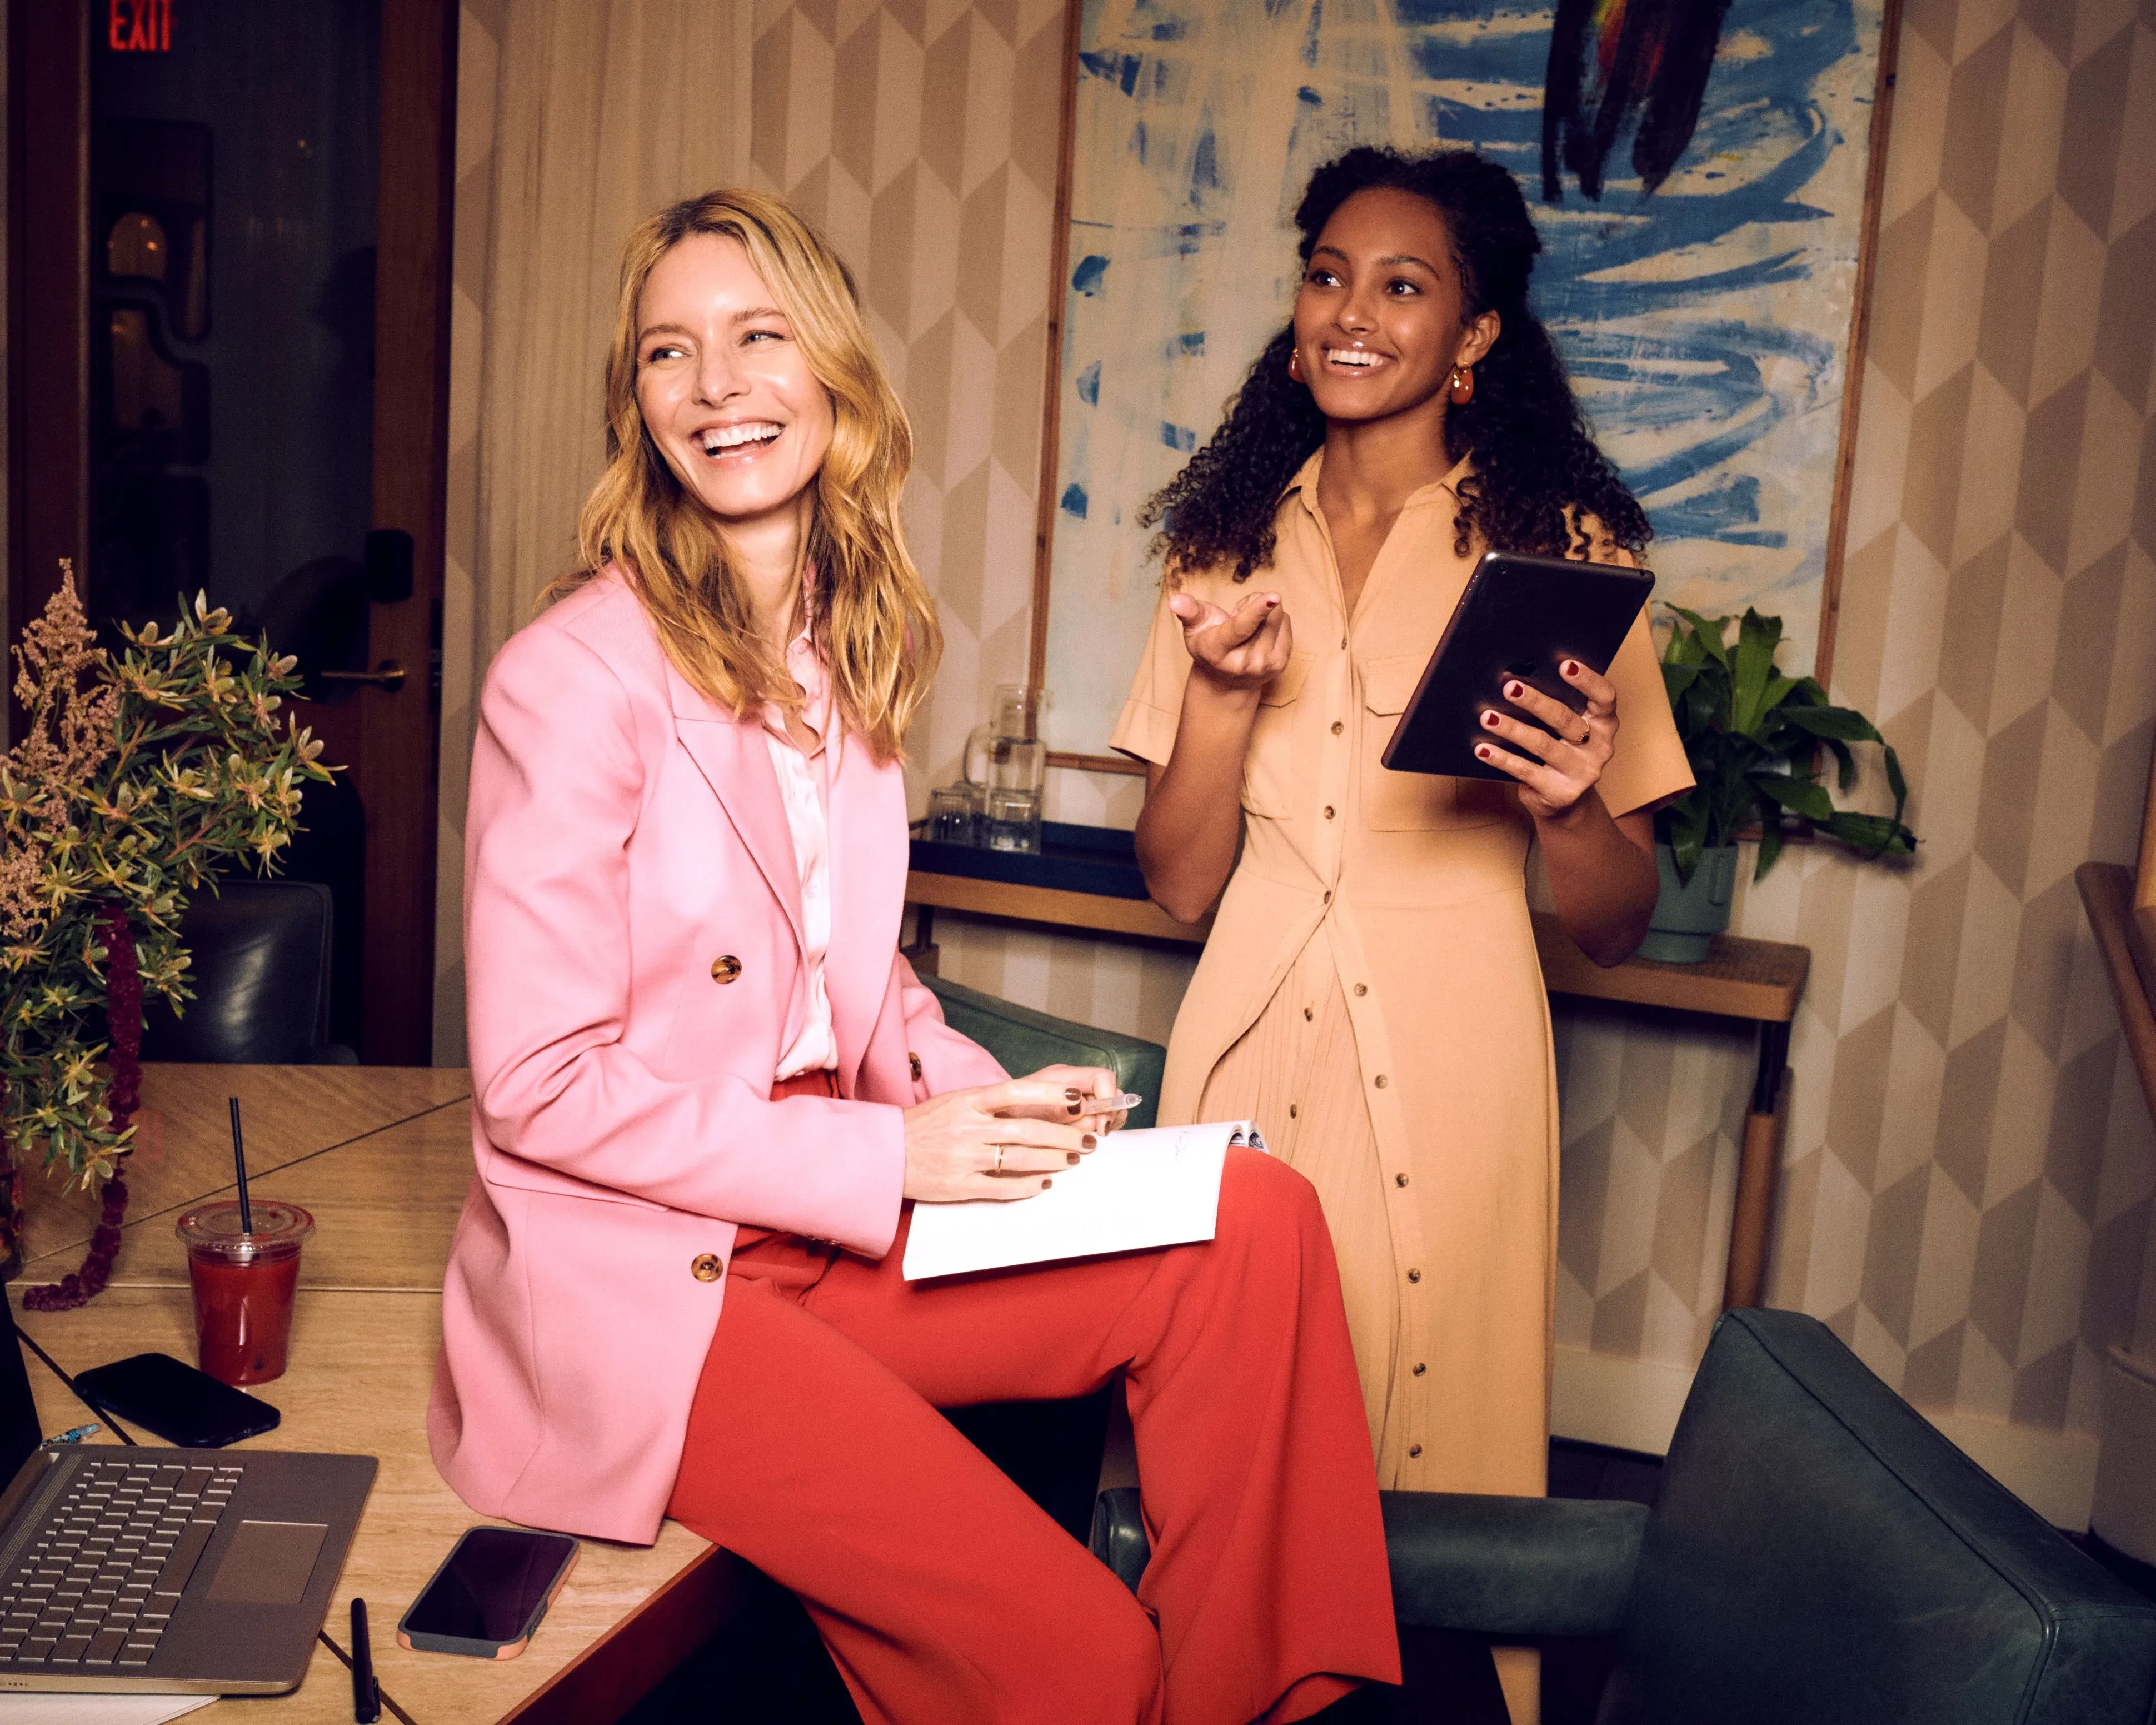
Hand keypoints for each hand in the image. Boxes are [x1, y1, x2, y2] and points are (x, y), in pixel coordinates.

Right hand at [901, 1078, 1097, 1203]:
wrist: (886, 1153)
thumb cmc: (925, 1124)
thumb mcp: (955, 1101)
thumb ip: (990, 1102)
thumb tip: (1037, 1104)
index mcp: (967, 1101)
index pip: (1015, 1092)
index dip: (1049, 1095)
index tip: (1076, 1100)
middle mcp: (967, 1127)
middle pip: (1027, 1129)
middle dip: (1064, 1135)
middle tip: (1087, 1139)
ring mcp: (964, 1157)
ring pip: (1020, 1158)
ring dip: (1054, 1159)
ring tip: (1074, 1158)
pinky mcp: (959, 1185)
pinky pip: (1002, 1187)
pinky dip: (1029, 1185)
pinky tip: (1046, 1182)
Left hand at [996, 1065, 1128, 1132]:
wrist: (992, 1125)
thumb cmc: (1006, 1117)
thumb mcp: (1027, 1114)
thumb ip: (1055, 1109)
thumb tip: (1082, 1107)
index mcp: (1063, 1077)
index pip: (1102, 1077)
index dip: (1109, 1099)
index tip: (1101, 1126)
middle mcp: (1073, 1086)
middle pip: (1111, 1095)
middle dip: (1107, 1117)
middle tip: (1094, 1137)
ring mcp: (1077, 1102)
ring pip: (1107, 1112)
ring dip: (1100, 1128)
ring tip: (1085, 1142)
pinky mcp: (1077, 1119)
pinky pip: (1098, 1124)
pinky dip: (1095, 1134)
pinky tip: (1083, 1143)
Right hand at [1168, 588, 1293, 695]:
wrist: (1225, 683)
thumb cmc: (1208, 647)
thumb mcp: (1193, 628)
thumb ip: (1188, 611)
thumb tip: (1174, 600)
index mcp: (1218, 651)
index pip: (1241, 627)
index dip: (1257, 609)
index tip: (1274, 596)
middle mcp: (1244, 662)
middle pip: (1267, 615)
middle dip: (1254, 603)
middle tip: (1238, 616)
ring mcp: (1265, 665)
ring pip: (1278, 616)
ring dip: (1265, 613)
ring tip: (1249, 628)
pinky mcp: (1281, 663)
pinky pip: (1286, 623)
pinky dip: (1275, 622)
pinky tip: (1259, 635)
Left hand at [1473, 658, 1619, 819]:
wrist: (1561, 801)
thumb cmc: (1558, 750)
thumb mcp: (1562, 728)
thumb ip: (1551, 706)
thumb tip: (1513, 679)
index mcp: (1604, 723)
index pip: (1604, 697)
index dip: (1587, 680)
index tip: (1564, 664)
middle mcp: (1599, 747)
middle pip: (1565, 719)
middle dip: (1535, 701)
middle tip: (1509, 687)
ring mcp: (1582, 772)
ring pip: (1542, 744)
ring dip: (1512, 728)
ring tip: (1487, 717)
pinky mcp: (1561, 793)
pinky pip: (1525, 771)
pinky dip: (1501, 758)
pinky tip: (1482, 749)